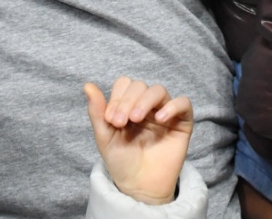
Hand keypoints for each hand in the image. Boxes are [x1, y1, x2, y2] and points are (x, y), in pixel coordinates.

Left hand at [84, 77, 192, 205]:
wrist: (139, 187)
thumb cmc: (122, 162)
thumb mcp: (105, 137)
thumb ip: (97, 111)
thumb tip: (87, 85)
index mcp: (128, 106)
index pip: (124, 85)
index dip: (116, 97)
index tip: (110, 120)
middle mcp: (147, 106)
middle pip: (139, 86)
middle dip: (127, 101)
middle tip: (120, 122)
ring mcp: (165, 112)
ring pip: (159, 90)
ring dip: (145, 100)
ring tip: (136, 118)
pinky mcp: (182, 123)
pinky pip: (184, 103)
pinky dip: (172, 106)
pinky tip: (160, 118)